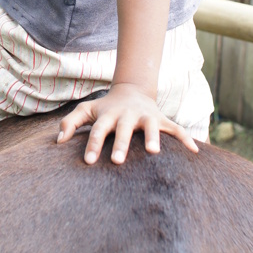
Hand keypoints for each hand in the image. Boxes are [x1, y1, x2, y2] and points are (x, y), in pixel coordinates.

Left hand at [57, 82, 198, 164]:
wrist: (132, 91)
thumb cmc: (105, 108)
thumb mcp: (86, 110)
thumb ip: (70, 122)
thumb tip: (57, 140)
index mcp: (109, 115)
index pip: (98, 130)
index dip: (93, 145)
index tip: (89, 162)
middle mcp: (128, 115)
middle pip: (124, 130)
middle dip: (121, 145)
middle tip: (117, 161)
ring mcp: (147, 117)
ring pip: (152, 127)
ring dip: (154, 138)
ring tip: (154, 153)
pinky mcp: (162, 120)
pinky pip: (176, 129)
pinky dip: (186, 139)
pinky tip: (195, 152)